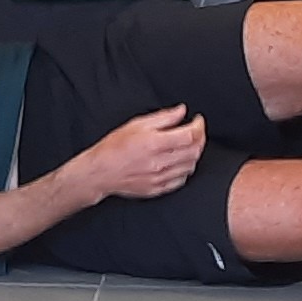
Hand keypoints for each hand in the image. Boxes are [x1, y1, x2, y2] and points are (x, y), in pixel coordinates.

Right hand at [75, 106, 205, 202]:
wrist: (101, 171)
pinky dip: (186, 169)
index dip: (199, 125)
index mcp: (155, 143)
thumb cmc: (115, 146)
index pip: (189, 135)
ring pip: (191, 166)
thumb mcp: (137, 123)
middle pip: (194, 151)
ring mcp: (160, 178)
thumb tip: (181, 111)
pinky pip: (181, 180)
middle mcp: (160, 162)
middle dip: (200, 138)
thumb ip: (163, 117)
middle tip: (197, 130)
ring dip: (194, 153)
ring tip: (188, 144)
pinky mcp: (158, 189)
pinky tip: (180, 161)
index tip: (198, 120)